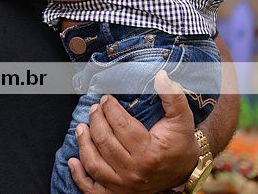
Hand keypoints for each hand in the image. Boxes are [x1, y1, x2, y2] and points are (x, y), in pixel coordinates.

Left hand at [69, 70, 197, 192]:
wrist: (185, 171)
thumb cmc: (180, 143)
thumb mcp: (182, 119)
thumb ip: (173, 96)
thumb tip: (161, 76)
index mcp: (150, 153)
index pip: (121, 126)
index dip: (110, 109)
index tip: (105, 99)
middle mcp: (135, 171)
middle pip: (105, 142)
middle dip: (96, 121)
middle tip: (94, 109)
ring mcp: (124, 185)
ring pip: (95, 163)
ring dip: (83, 143)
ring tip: (80, 127)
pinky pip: (92, 189)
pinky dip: (79, 177)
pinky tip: (72, 161)